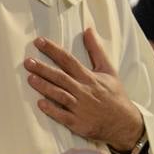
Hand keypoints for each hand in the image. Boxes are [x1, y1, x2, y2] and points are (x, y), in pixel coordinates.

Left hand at [25, 28, 143, 152]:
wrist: (125, 123)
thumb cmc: (114, 95)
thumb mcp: (108, 70)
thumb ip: (96, 50)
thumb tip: (88, 30)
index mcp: (90, 77)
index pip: (69, 60)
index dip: (53, 50)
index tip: (39, 42)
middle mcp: (84, 91)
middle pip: (61, 77)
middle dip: (43, 69)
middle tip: (27, 61)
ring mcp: (81, 108)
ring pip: (60, 95)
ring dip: (45, 87)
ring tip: (30, 78)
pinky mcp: (79, 123)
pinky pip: (63, 116)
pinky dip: (52, 110)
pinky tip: (40, 104)